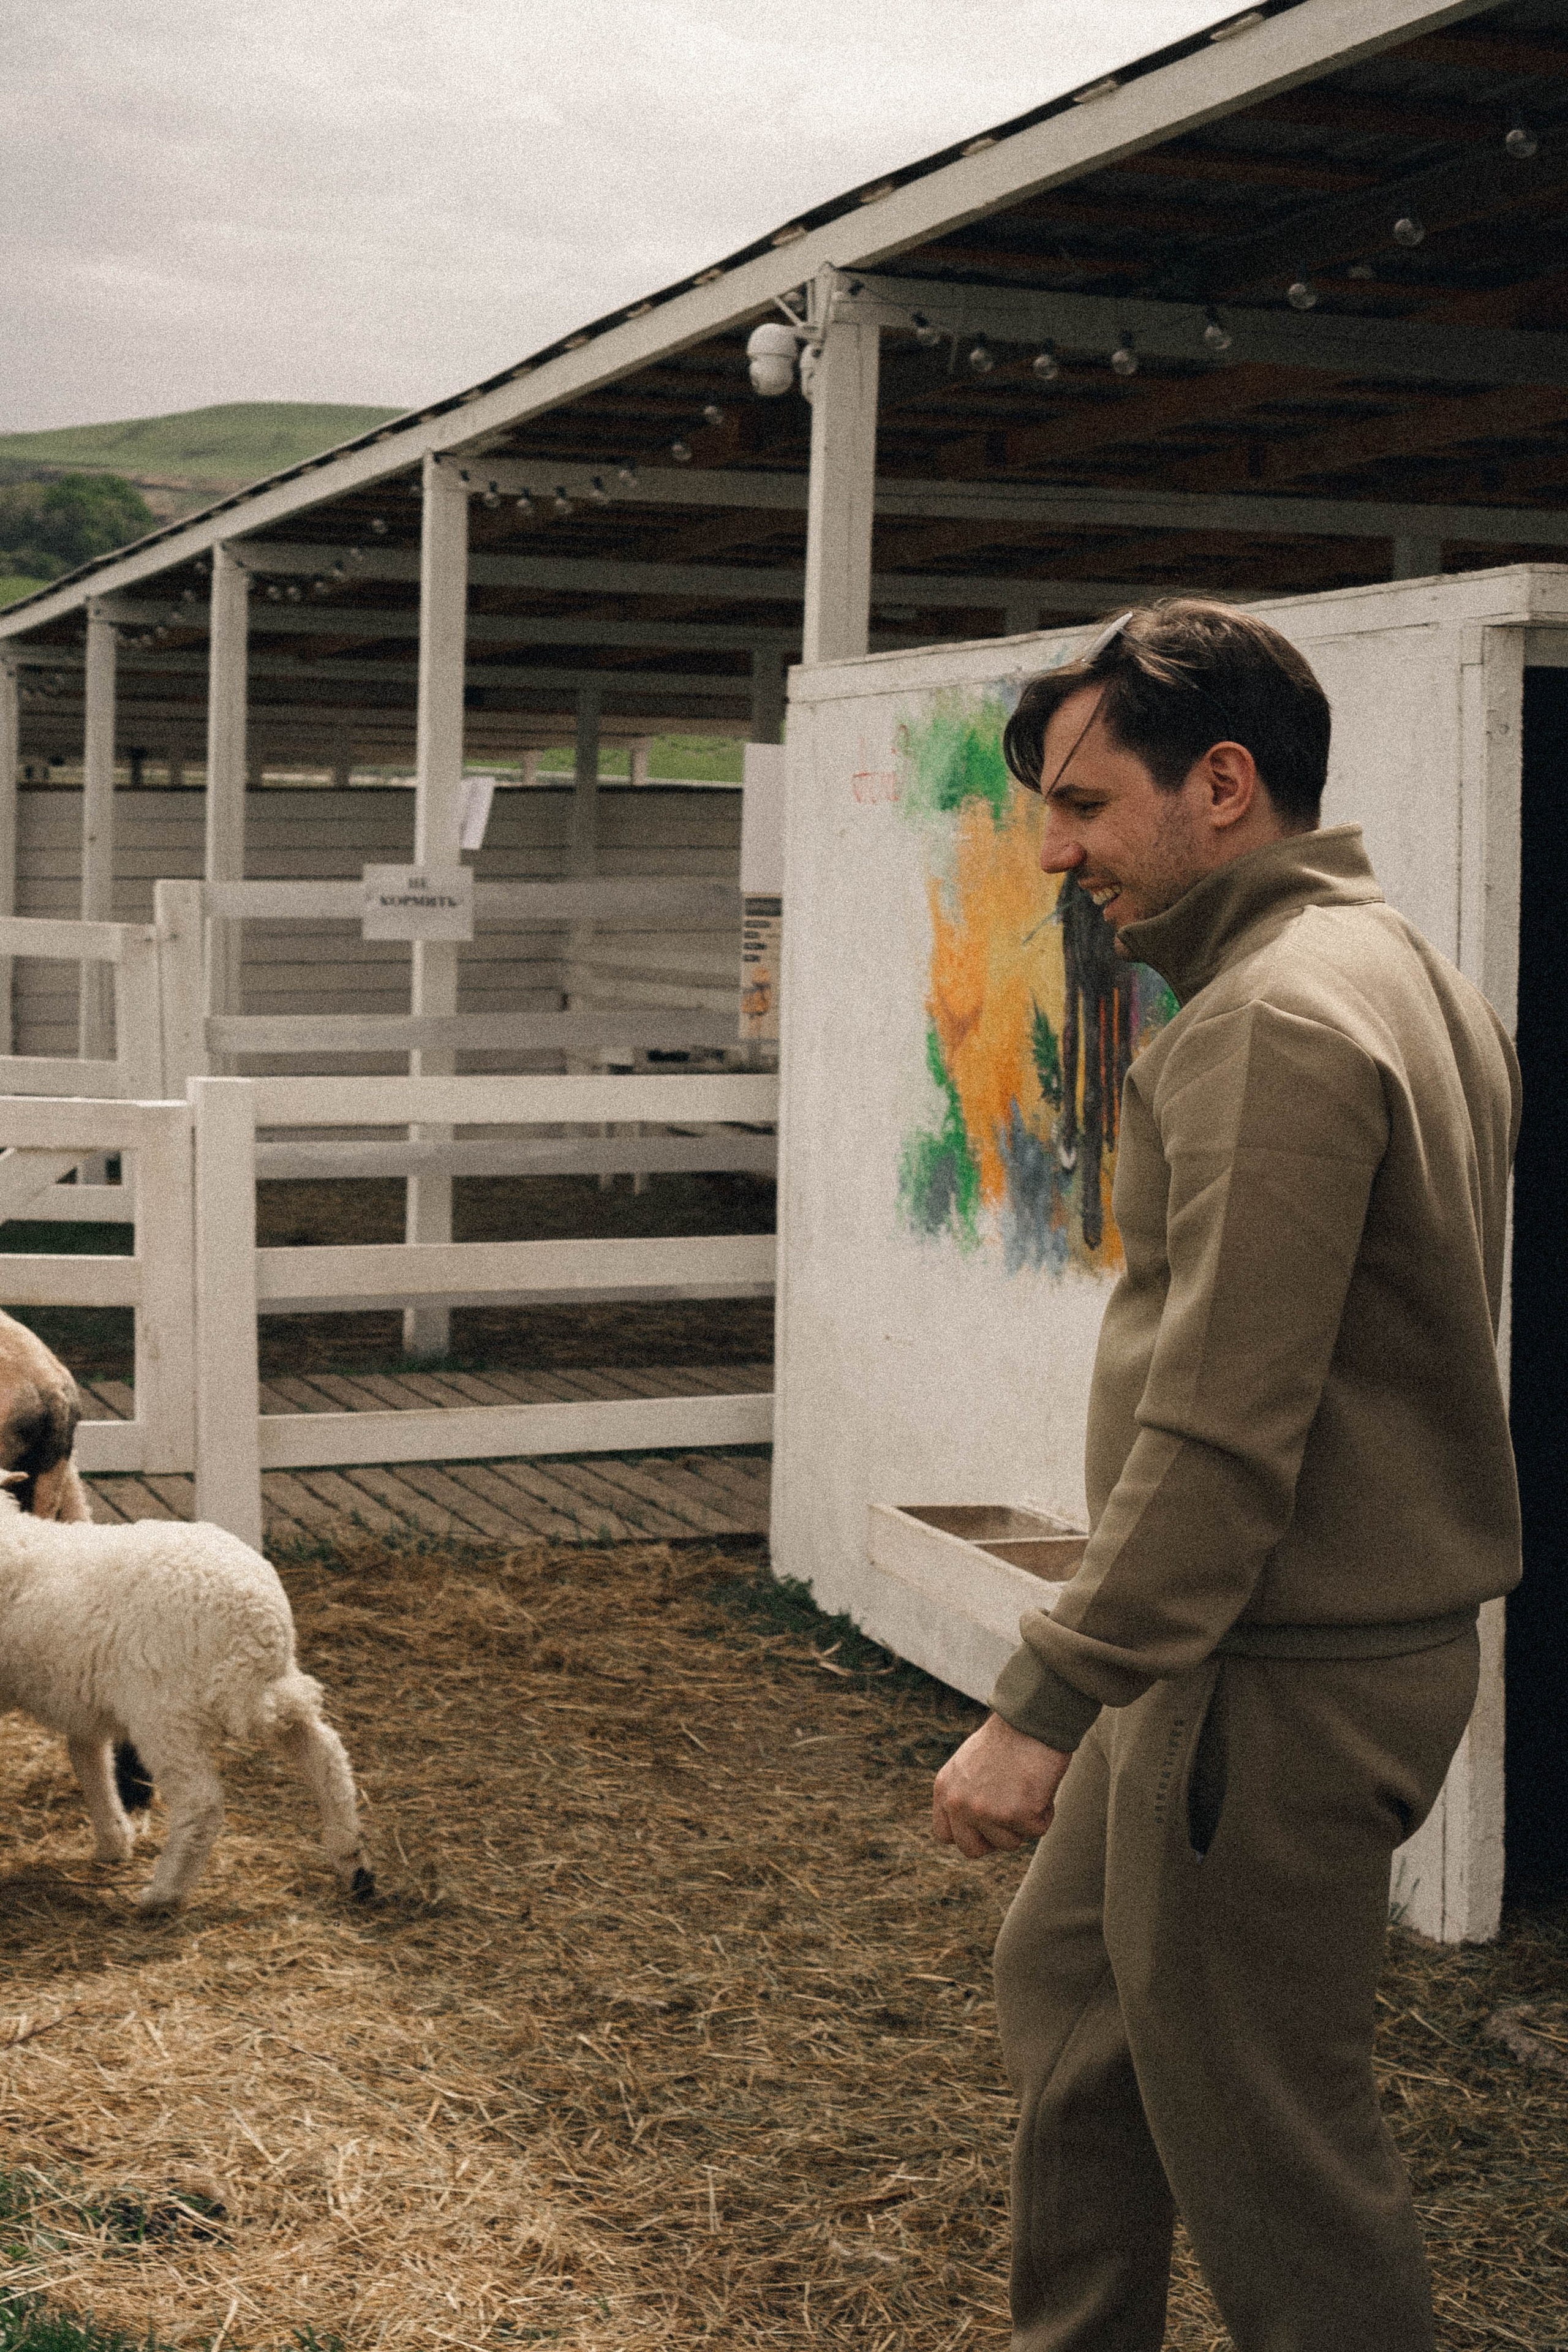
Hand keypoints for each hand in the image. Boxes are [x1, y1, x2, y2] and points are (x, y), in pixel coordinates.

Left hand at [932, 1714, 1071, 1857]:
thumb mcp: (968, 1764)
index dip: (967, 1834)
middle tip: (1011, 1815)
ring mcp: (987, 1812)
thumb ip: (963, 1793)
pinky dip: (1045, 1812)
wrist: (1030, 1719)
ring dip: (1022, 1822)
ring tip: (1026, 1788)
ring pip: (1009, 1843)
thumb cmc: (1007, 1737)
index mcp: (945, 1790)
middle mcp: (960, 1804)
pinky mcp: (1018, 1815)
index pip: (945, 1834)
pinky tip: (1041, 1785)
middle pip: (972, 1849)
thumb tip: (973, 1822)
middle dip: (994, 1838)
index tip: (985, 1827)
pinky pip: (1037, 1830)